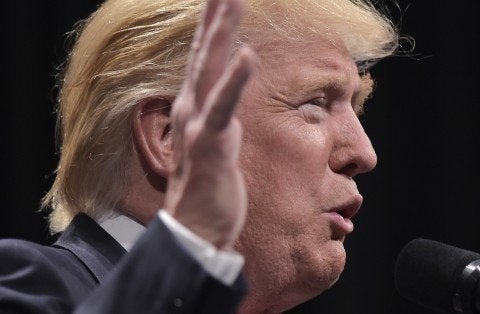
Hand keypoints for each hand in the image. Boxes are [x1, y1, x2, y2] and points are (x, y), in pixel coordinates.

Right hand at [163, 0, 254, 249]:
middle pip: (204, 52)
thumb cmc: (208, 187)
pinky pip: (224, 106)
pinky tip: (247, 54)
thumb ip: (219, 116)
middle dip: (215, 16)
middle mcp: (192, 108)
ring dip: (221, 32)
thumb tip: (230, 98)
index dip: (213, 26)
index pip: (204, 58)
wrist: (196, 226)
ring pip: (210, 68)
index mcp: (196, 107)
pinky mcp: (211, 142)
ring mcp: (199, 123)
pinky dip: (234, 79)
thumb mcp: (214, 142)